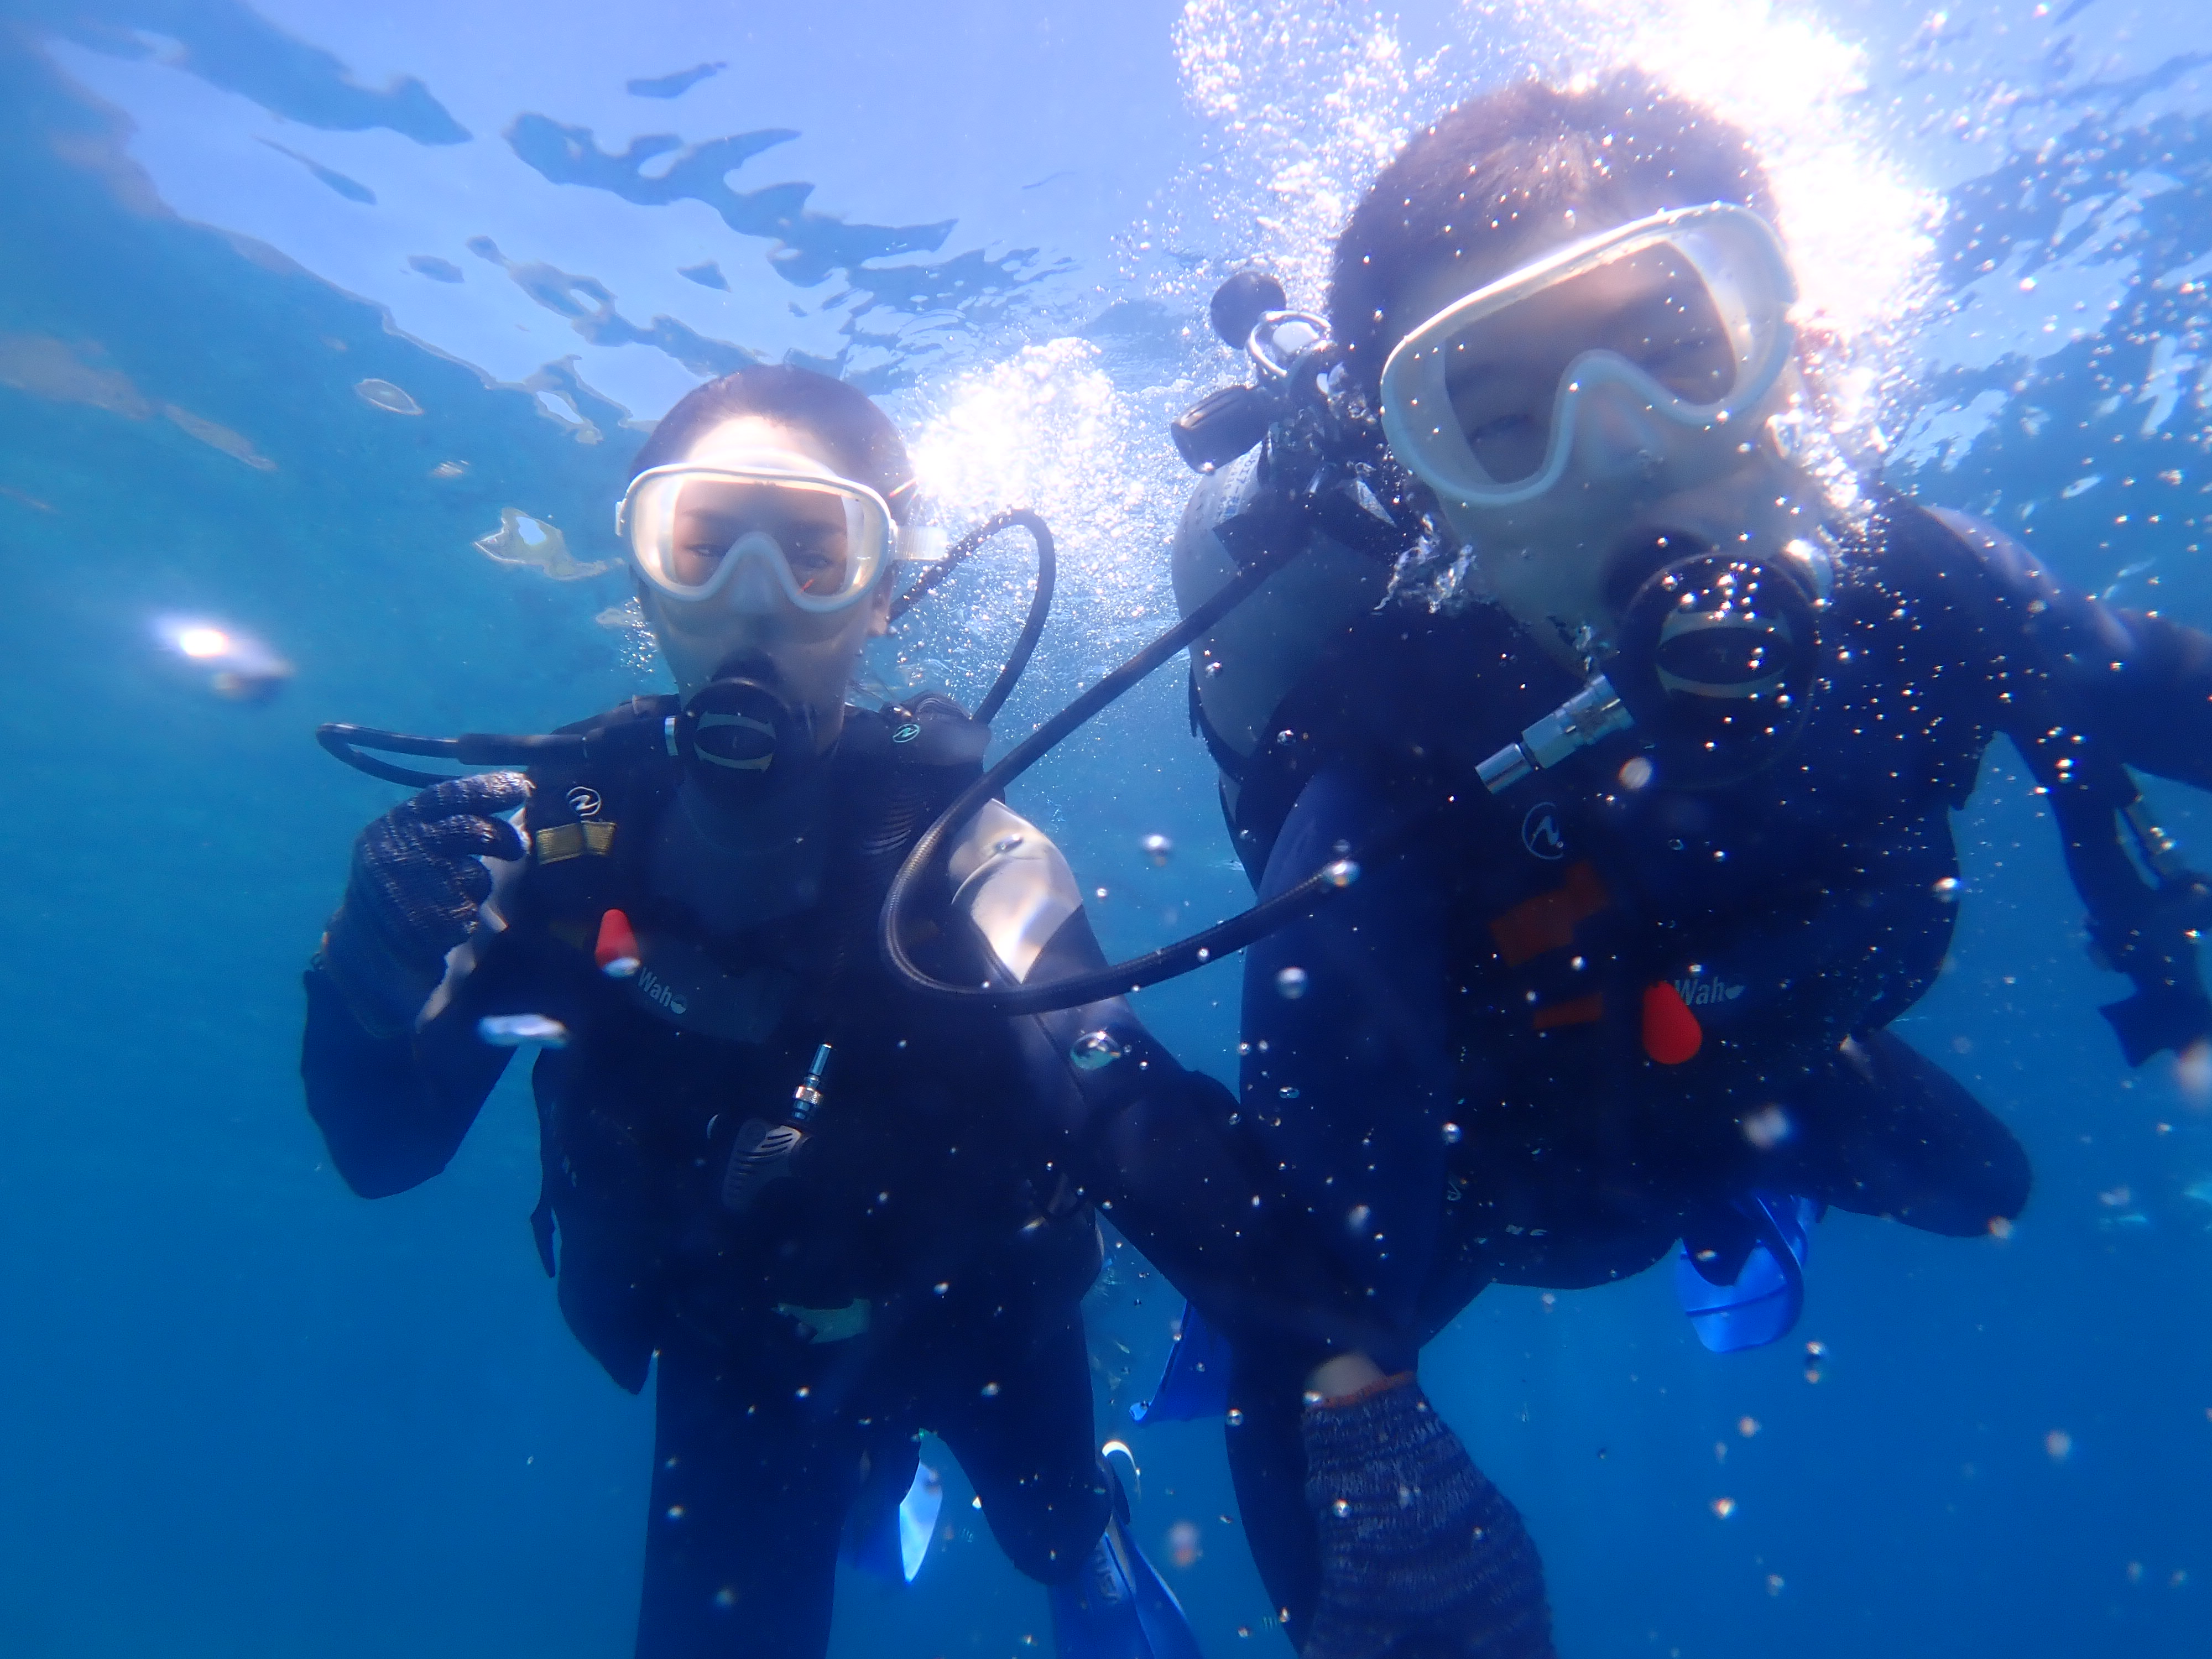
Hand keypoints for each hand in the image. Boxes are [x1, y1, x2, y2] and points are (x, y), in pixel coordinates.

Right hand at [319, 772, 529, 1035]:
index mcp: (397, 825)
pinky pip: (466, 916)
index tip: (524, 786)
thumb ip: (456, 822)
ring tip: (451, 901)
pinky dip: (464, 922)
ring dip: (475, 891)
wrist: (365, 949)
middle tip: (518, 847)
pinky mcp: (414, 927)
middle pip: (469, 830)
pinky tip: (442, 927)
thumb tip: (520, 792)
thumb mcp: (420, 847)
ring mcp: (403, 889)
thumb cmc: (406, 889)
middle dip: (502, 837)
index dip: (488, 789)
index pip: (447, 795)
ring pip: (474, 878)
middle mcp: (396, 850)